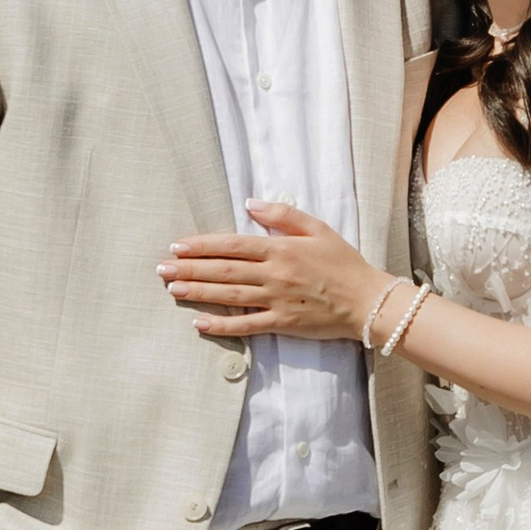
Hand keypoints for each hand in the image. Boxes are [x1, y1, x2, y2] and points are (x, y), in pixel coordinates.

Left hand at [161, 202, 380, 342]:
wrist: (367, 300)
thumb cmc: (344, 262)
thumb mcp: (318, 228)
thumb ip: (284, 214)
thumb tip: (250, 203)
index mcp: (281, 248)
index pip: (233, 245)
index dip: (203, 245)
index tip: (178, 246)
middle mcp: (275, 274)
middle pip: (224, 270)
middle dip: (190, 269)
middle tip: (162, 269)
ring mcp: (277, 300)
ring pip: (230, 296)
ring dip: (198, 293)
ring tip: (172, 289)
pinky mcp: (283, 323)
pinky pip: (246, 325)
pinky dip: (222, 326)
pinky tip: (199, 323)